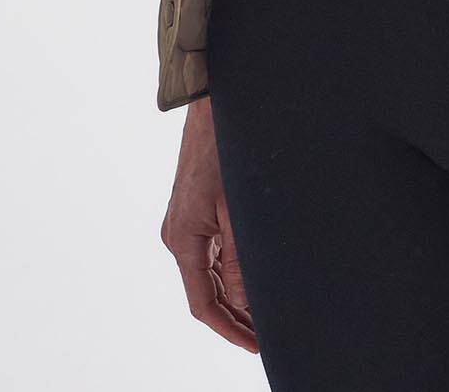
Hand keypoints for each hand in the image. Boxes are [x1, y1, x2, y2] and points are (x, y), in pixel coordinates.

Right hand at [160, 97, 258, 352]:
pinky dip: (231, 270)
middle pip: (207, 292)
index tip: (256, 345)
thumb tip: (247, 301)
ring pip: (211, 273)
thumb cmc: (224, 148)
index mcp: (183, 240)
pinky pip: (212, 252)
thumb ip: (240, 258)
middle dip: (236, 316)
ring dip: (235, 294)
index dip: (230, 329)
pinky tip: (254, 275)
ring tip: (267, 311)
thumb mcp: (237, 209)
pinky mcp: (196, 209)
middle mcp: (179, 235)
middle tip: (268, 334)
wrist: (213, 103)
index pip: (203, 304)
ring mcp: (186, 222)